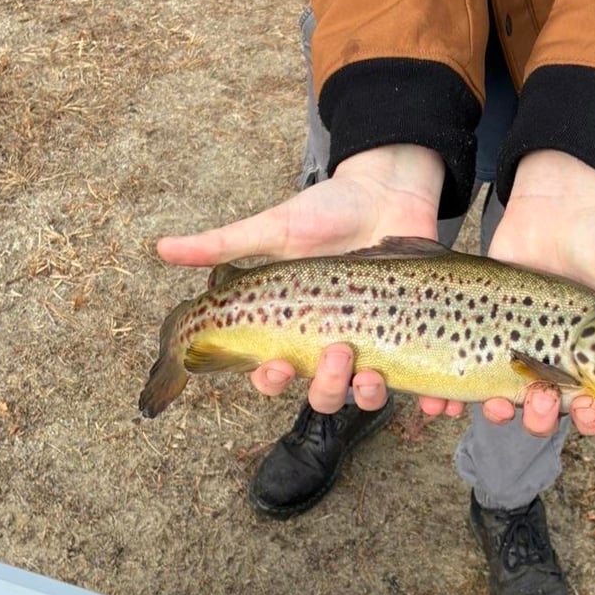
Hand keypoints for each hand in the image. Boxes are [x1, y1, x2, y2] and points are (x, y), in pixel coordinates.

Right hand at [156, 145, 465, 416]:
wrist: (388, 191)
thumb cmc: (328, 210)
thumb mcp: (275, 227)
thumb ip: (223, 245)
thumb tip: (160, 248)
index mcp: (294, 327)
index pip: (273, 374)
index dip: (271, 382)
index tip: (276, 367)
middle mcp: (331, 342)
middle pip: (321, 394)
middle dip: (325, 387)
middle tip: (338, 350)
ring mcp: (372, 342)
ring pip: (363, 396)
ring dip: (365, 396)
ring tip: (373, 373)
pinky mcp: (412, 336)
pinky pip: (417, 380)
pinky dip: (427, 400)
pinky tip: (435, 403)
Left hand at [484, 150, 594, 436]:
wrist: (554, 206)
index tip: (590, 410)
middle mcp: (563, 363)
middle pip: (554, 413)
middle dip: (545, 419)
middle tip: (540, 401)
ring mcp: (526, 351)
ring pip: (514, 402)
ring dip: (508, 414)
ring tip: (500, 403)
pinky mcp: (492, 334)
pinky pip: (478, 376)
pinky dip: (467, 397)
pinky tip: (458, 402)